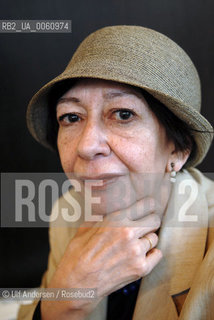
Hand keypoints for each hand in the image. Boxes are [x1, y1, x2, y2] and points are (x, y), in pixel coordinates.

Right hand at [41, 197, 161, 319]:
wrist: (77, 285)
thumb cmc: (77, 256)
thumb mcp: (84, 229)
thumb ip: (100, 219)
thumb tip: (107, 213)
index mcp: (116, 220)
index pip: (145, 205)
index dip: (148, 206)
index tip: (149, 207)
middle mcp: (128, 233)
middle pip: (155, 220)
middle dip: (151, 222)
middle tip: (145, 226)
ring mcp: (136, 251)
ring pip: (154, 238)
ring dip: (147, 240)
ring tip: (136, 244)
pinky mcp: (141, 268)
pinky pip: (157, 254)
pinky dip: (152, 254)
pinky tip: (143, 255)